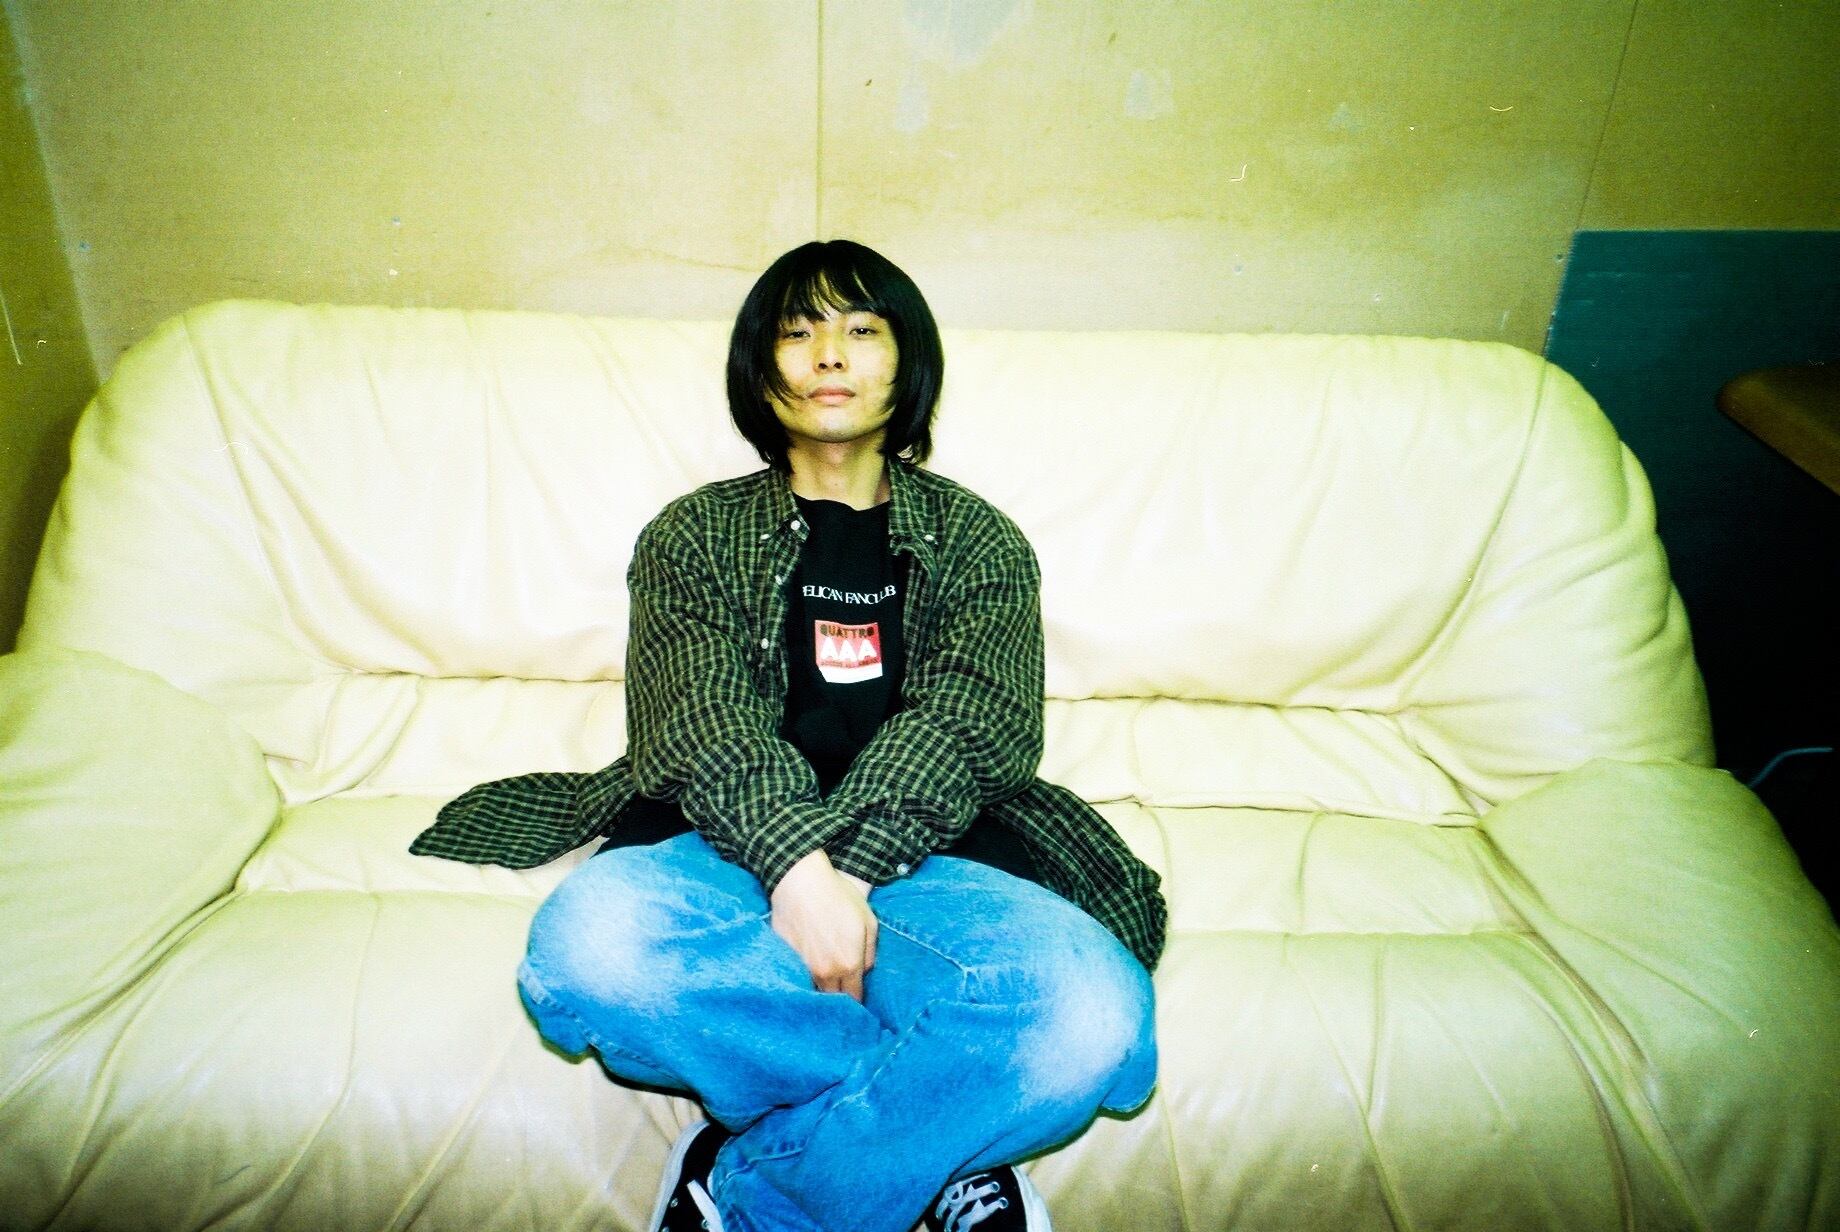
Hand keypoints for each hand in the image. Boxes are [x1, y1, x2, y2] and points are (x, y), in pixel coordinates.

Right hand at [769, 850, 877, 1000]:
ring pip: (814, 988)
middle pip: (833, 998)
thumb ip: (871, 952)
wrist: (800, 882)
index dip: (857, 999)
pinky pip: (796, 974)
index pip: (855, 997)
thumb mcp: (868, 920)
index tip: (857, 994)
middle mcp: (825, 972)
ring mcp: (802, 967)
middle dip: (839, 995)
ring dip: (820, 986)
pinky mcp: (785, 959)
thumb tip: (865, 970)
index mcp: (849, 964)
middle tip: (841, 985)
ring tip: (824, 973)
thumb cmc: (838, 897)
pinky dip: (802, 974)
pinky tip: (807, 961)